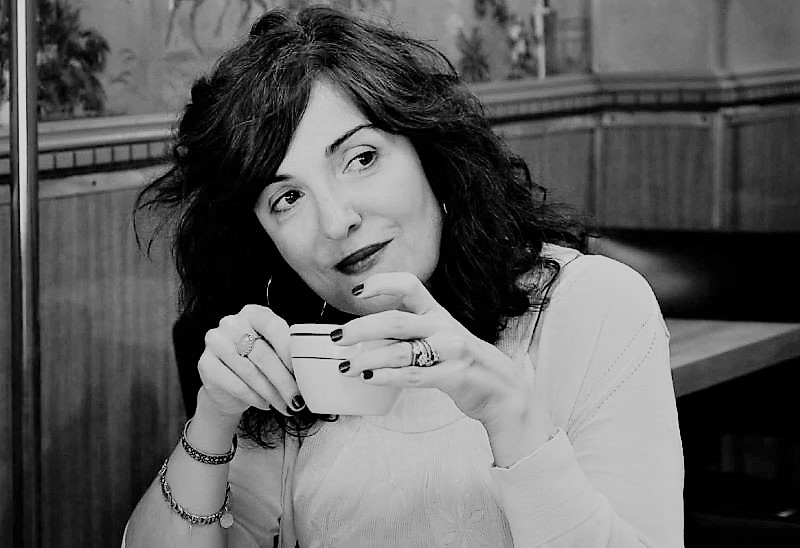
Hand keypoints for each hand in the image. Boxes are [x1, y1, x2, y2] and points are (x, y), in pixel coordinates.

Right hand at [198, 305, 304, 419]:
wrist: (227, 385)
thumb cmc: (257, 364)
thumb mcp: (273, 352)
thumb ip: (286, 353)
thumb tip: (309, 372)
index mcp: (253, 313)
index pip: (274, 327)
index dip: (289, 351)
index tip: (303, 372)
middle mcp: (231, 323)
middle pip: (263, 354)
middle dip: (283, 380)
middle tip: (296, 399)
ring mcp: (215, 342)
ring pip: (250, 372)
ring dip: (271, 393)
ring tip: (285, 405)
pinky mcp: (205, 364)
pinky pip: (235, 384)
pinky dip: (254, 398)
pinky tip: (265, 404)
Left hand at [335, 273, 552, 462]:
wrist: (503, 390)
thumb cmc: (465, 362)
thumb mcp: (442, 337)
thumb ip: (411, 333)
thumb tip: (368, 338)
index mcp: (439, 313)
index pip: (410, 285)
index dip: (382, 283)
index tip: (358, 290)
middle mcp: (443, 327)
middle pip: (395, 321)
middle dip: (361, 328)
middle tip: (338, 337)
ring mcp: (449, 351)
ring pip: (399, 351)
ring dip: (366, 359)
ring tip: (345, 366)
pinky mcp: (452, 376)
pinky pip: (412, 375)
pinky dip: (386, 377)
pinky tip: (368, 379)